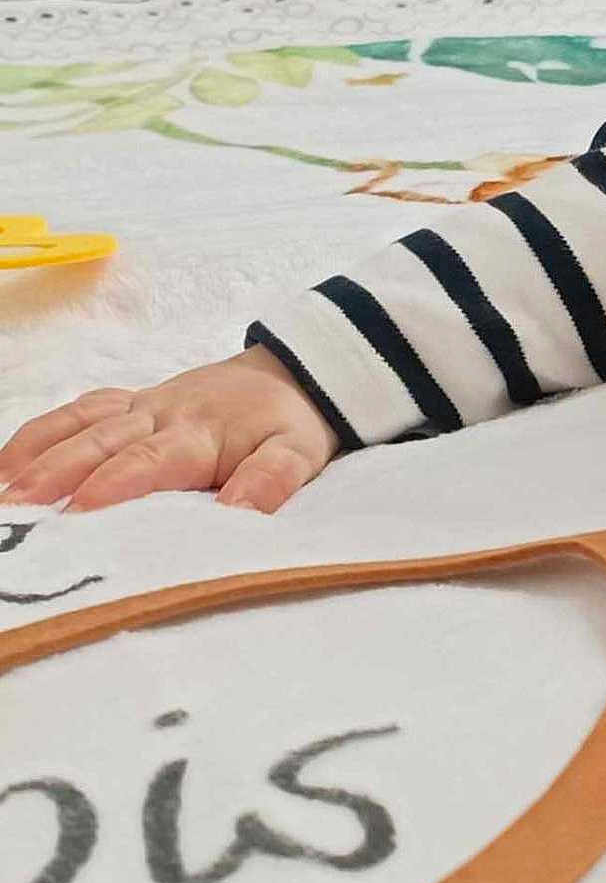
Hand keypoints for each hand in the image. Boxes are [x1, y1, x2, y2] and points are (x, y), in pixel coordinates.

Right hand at [0, 344, 339, 514]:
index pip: (151, 460)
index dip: (114, 483)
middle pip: (101, 443)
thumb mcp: (298, 454)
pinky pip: (78, 412)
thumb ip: (270, 480)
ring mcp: (140, 406)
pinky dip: (40, 433)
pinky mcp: (128, 403)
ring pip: (80, 425)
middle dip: (56, 474)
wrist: (294, 372)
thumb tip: (236, 510)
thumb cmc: (289, 423)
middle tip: (16, 509)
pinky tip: (6, 464)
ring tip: (3, 492)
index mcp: (200, 434)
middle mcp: (161, 415)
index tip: (79, 511)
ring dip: (37, 456)